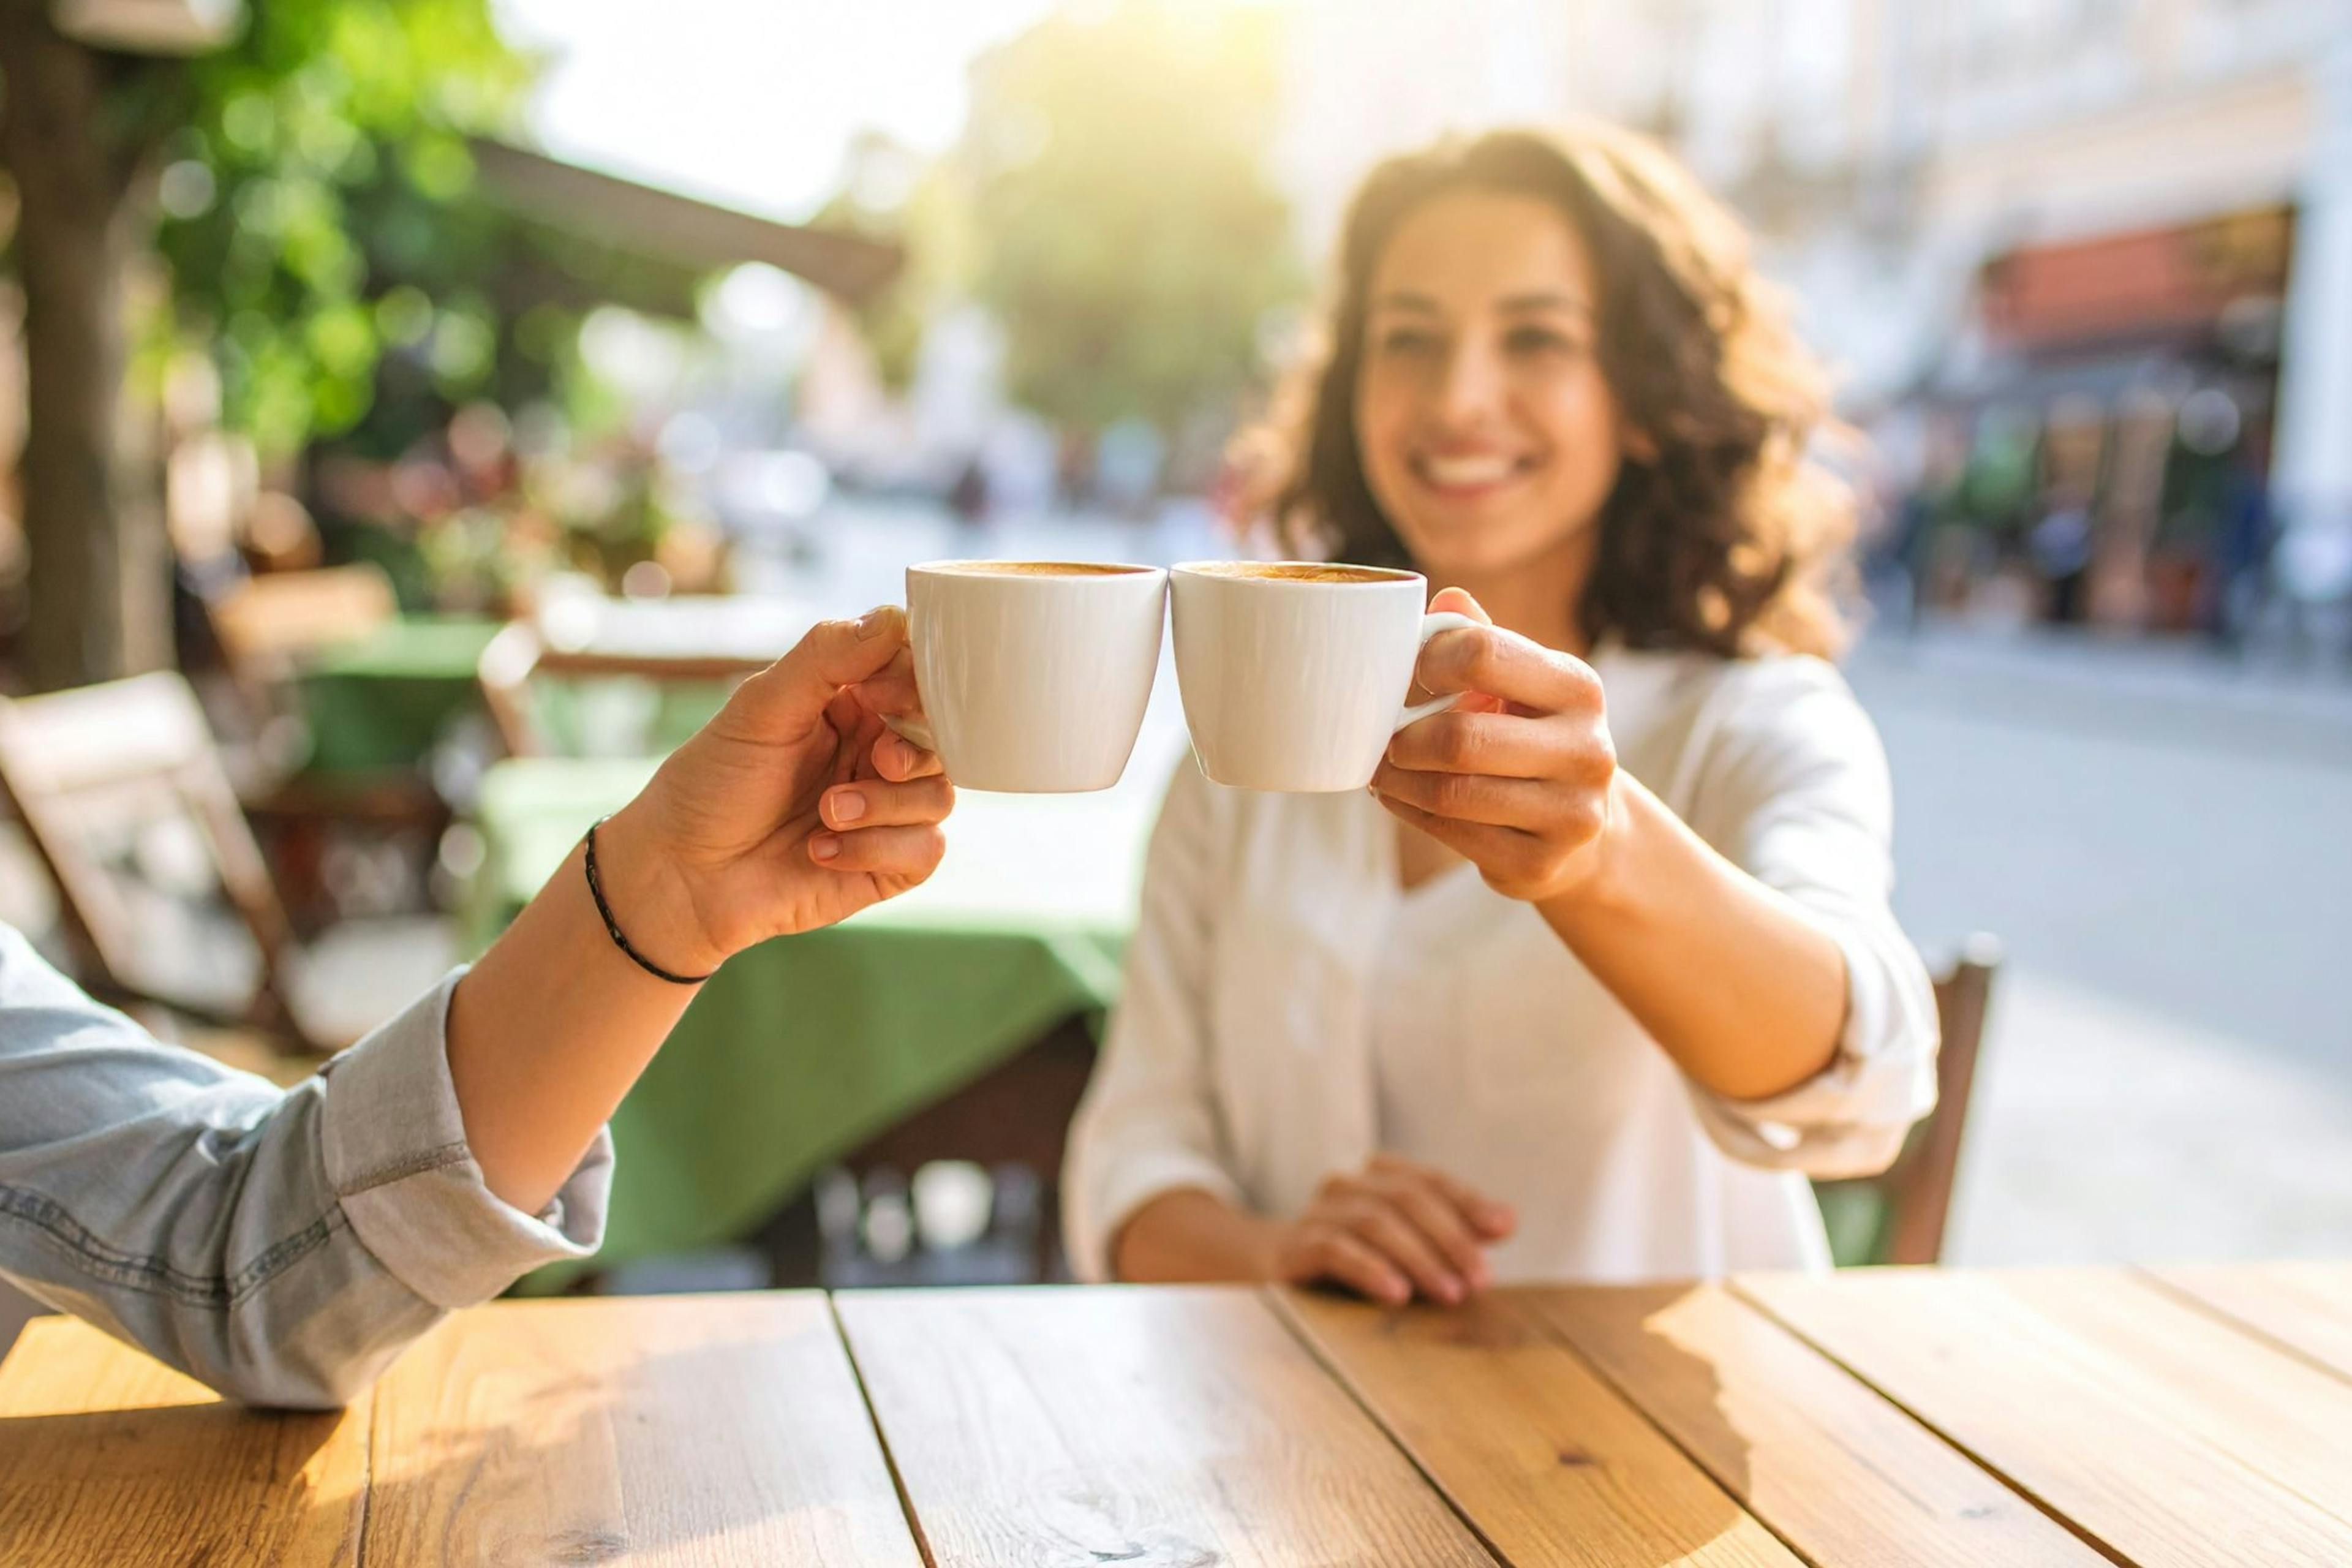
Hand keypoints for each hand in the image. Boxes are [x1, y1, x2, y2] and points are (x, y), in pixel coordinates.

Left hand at [595, 606, 951, 974]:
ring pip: (940, 794)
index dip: (915, 683)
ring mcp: (885, 811)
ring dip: (885, 806)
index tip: (878, 696)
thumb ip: (827, 656)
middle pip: (944, 737)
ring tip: (826, 815)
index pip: (916, 676)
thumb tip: (896, 616)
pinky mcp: (887, 865)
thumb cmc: (710, 785)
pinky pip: (925, 849)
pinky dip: (877, 849)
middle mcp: (874, 753)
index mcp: (850, 705)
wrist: (680, 877)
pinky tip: (821, 851)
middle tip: (876, 761)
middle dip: (914, 750)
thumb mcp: (761, 707)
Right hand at [1270, 1155, 1515, 1306]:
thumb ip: (1453, 1232)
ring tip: (1450, 1293)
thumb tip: (1506, 1221)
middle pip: (1405, 1198)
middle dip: (1450, 1238)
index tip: (1503, 1228)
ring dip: (1419, 1258)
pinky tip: (1397, 1294)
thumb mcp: (1405, 1245)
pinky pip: (1335, 1250)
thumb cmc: (1353, 1258)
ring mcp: (1317, 1214)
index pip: (1429, 1180)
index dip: (1468, 1201)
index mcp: (1376, 1177)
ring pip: (1374, 1222)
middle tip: (1481, 1279)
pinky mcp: (1294, 1247)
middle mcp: (1347, 1186)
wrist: (1268, 1268)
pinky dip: (1370, 1269)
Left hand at [1370, 587, 1618, 904]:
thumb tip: (1443, 598)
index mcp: (1577, 687)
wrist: (1585, 826)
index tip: (1411, 674)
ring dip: (1398, 780)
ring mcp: (1570, 814)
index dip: (1428, 660)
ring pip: (1451, 793)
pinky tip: (1402, 797)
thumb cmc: (1534, 736)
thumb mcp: (1523, 683)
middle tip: (1383, 737)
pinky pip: (1452, 835)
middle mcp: (1586, 750)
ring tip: (1382, 768)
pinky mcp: (1541, 865)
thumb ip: (1483, 640)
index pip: (1484, 654)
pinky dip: (1411, 813)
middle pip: (1461, 738)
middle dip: (1404, 738)